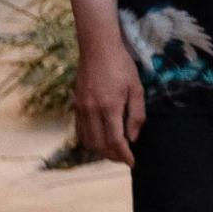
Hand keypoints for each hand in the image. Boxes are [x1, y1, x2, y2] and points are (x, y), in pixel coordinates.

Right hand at [76, 31, 145, 165]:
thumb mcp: (136, 88)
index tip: (132, 163)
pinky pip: (80, 131)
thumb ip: (136, 115)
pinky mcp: (76, 106)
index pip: (115, 141)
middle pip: (100, 145)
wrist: (97, 48)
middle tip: (125, 158)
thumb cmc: (121, 66)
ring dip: (100, 151)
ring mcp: (81, 109)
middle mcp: (92, 111)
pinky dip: (89, 141)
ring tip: (114, 152)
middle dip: (113, 156)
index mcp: (109, 107)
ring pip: (88, 141)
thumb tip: (134, 138)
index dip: (124, 155)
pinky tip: (100, 140)